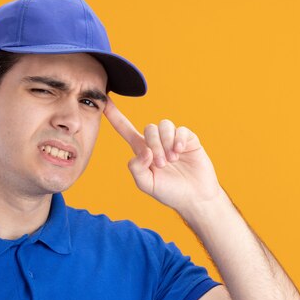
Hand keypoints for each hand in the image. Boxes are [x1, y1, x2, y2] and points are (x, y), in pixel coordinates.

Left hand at [103, 97, 222, 213]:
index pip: (126, 130)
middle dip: (154, 145)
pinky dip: (179, 140)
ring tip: (172, 160)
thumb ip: (137, 168)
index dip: (115, 116)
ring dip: (166, 143)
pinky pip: (181, 130)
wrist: (195, 197)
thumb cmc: (169, 192)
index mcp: (143, 152)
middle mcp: (157, 142)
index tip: (105, 101)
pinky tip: (181, 151)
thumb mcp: (146, 184)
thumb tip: (144, 150)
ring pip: (164, 126)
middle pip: (149, 128)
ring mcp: (173, 140)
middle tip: (162, 164)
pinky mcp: (189, 139)